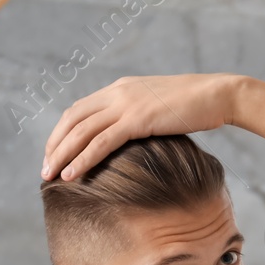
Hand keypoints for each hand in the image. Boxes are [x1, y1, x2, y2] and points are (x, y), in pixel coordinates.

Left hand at [41, 73, 240, 180]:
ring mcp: (126, 104)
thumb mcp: (162, 109)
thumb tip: (136, 138)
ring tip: (49, 176)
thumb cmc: (198, 106)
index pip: (79, 110)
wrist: (219, 95)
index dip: (62, 133)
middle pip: (72, 120)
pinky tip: (72, 175)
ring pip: (81, 131)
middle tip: (45, 169)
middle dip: (54, 145)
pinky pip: (101, 142)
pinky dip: (83, 159)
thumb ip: (143, 117)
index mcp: (120, 89)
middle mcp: (117, 93)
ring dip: (61, 155)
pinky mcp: (138, 119)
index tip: (55, 154)